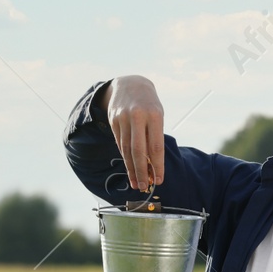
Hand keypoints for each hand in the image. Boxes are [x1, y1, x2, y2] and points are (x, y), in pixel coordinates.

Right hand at [104, 75, 165, 192]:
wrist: (130, 84)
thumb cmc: (149, 104)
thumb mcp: (158, 116)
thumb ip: (155, 138)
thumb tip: (153, 166)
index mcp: (154, 115)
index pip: (156, 146)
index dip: (157, 166)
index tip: (159, 180)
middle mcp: (137, 116)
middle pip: (138, 150)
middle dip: (141, 171)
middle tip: (143, 186)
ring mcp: (123, 118)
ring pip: (126, 149)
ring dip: (131, 168)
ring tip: (135, 182)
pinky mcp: (113, 121)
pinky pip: (120, 143)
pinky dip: (125, 158)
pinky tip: (129, 169)